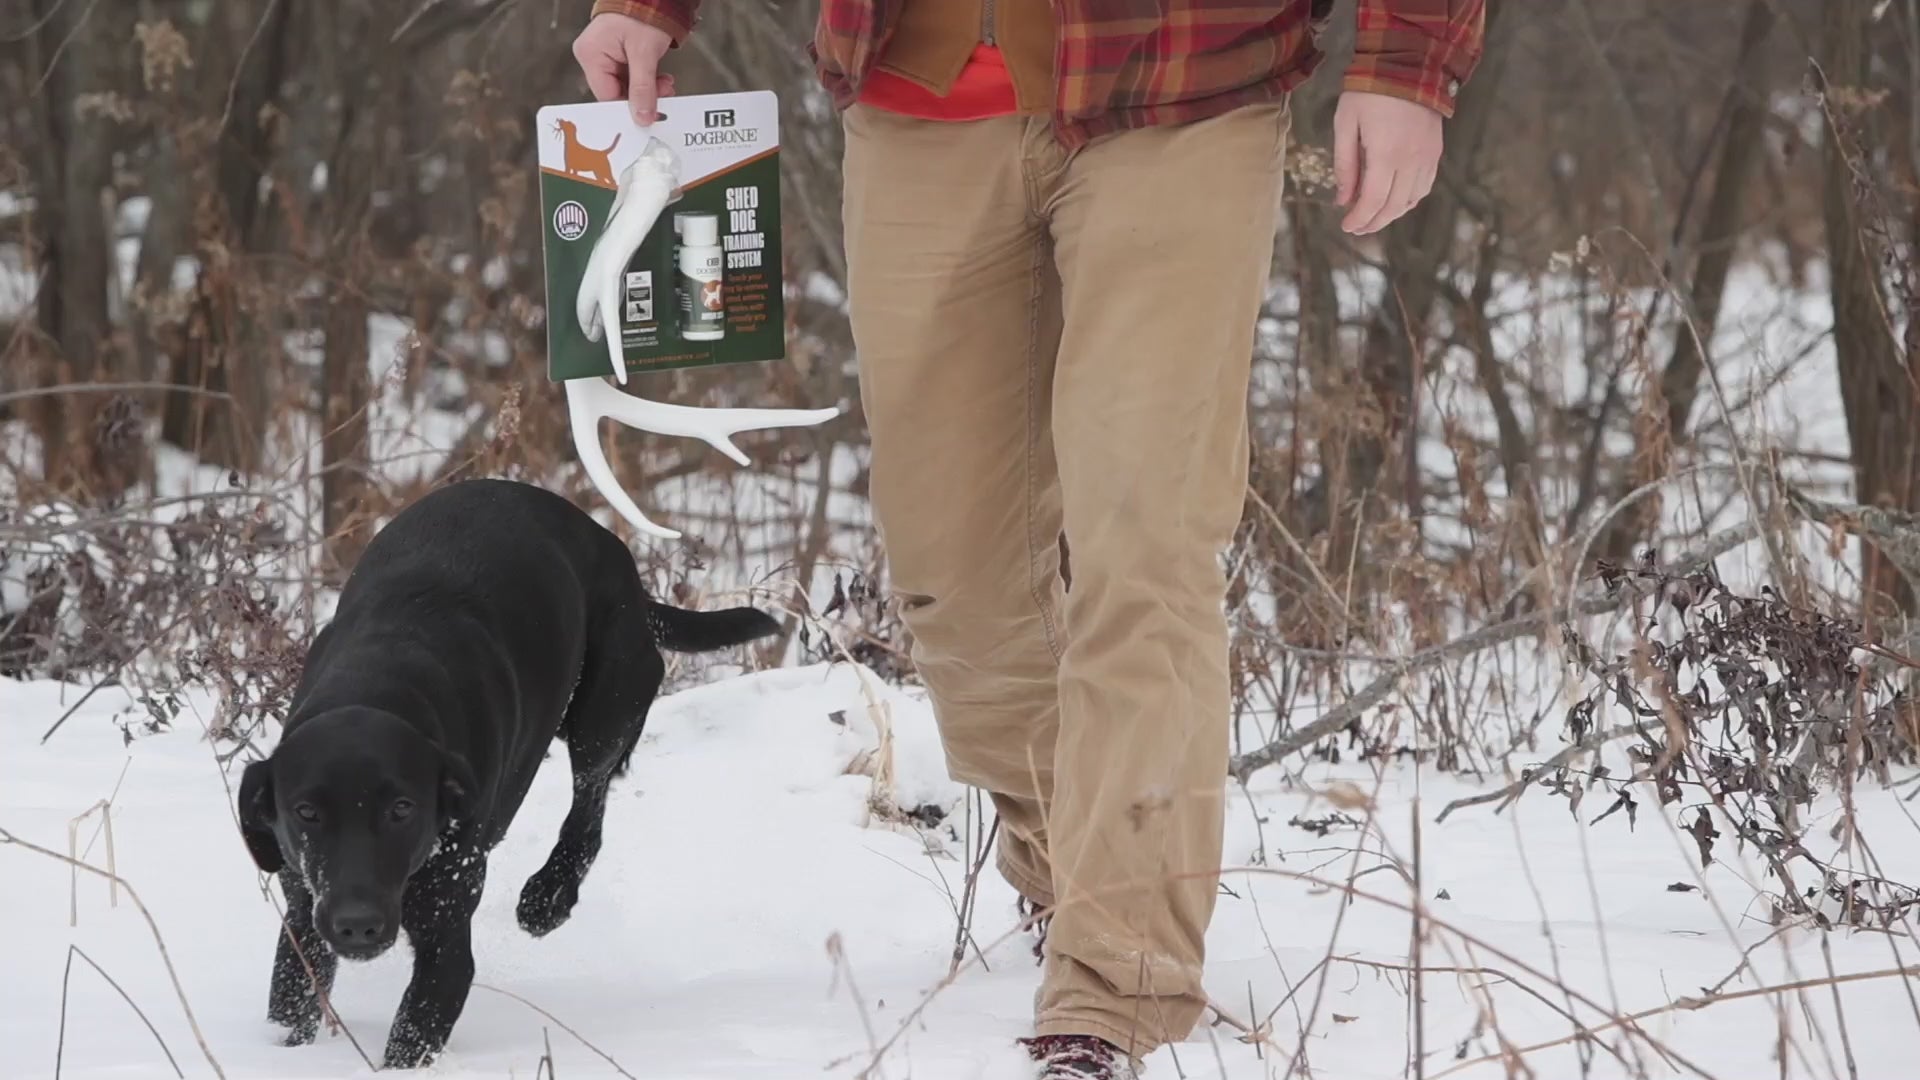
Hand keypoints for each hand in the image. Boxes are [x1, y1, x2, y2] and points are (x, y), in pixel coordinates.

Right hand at [572, 13, 677, 124]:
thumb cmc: (642, 11)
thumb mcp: (644, 54)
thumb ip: (643, 88)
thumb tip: (642, 117)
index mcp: (591, 54)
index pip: (606, 95)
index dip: (627, 109)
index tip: (647, 118)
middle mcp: (594, 55)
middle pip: (616, 92)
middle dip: (642, 97)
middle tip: (663, 96)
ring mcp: (605, 54)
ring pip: (626, 86)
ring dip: (648, 89)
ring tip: (665, 84)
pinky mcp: (618, 54)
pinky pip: (631, 76)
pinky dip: (647, 81)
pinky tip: (660, 78)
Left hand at [1333, 91, 1443, 234]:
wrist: (1408, 62)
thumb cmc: (1369, 91)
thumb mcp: (1346, 125)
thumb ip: (1345, 165)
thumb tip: (1343, 200)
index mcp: (1386, 154)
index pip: (1373, 201)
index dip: (1359, 218)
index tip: (1346, 226)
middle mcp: (1411, 160)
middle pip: (1394, 206)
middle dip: (1374, 222)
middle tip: (1357, 228)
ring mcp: (1427, 156)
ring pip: (1412, 200)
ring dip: (1392, 213)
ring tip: (1373, 216)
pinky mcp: (1435, 151)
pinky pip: (1425, 185)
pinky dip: (1409, 199)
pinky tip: (1395, 199)